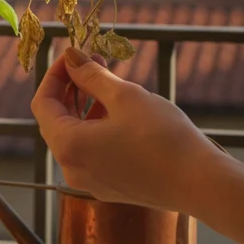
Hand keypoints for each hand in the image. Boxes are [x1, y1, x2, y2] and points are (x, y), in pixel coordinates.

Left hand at [30, 47, 226, 211]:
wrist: (200, 184)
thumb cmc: (163, 137)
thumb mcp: (124, 96)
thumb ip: (91, 75)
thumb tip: (70, 57)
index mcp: (68, 146)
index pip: (42, 104)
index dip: (55, 76)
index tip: (74, 56)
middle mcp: (72, 168)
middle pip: (56, 121)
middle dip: (71, 88)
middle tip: (94, 62)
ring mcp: (90, 181)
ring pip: (76, 136)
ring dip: (86, 107)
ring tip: (111, 83)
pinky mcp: (109, 187)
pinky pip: (92, 152)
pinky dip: (97, 128)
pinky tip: (121, 112)